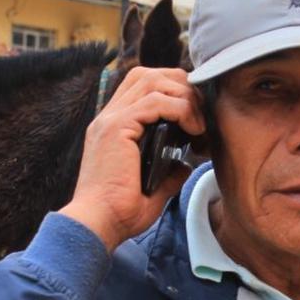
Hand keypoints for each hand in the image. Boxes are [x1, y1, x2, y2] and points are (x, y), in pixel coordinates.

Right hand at [59, 67, 204, 251]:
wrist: (98, 224)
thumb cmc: (120, 213)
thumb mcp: (152, 190)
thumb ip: (168, 173)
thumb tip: (185, 166)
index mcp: (113, 128)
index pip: (142, 87)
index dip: (173, 91)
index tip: (196, 116)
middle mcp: (109, 118)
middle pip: (148, 74)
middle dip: (180, 86)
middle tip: (202, 114)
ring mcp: (110, 120)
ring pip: (152, 80)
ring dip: (183, 96)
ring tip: (199, 124)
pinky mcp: (117, 128)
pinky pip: (155, 101)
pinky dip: (180, 109)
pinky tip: (193, 129)